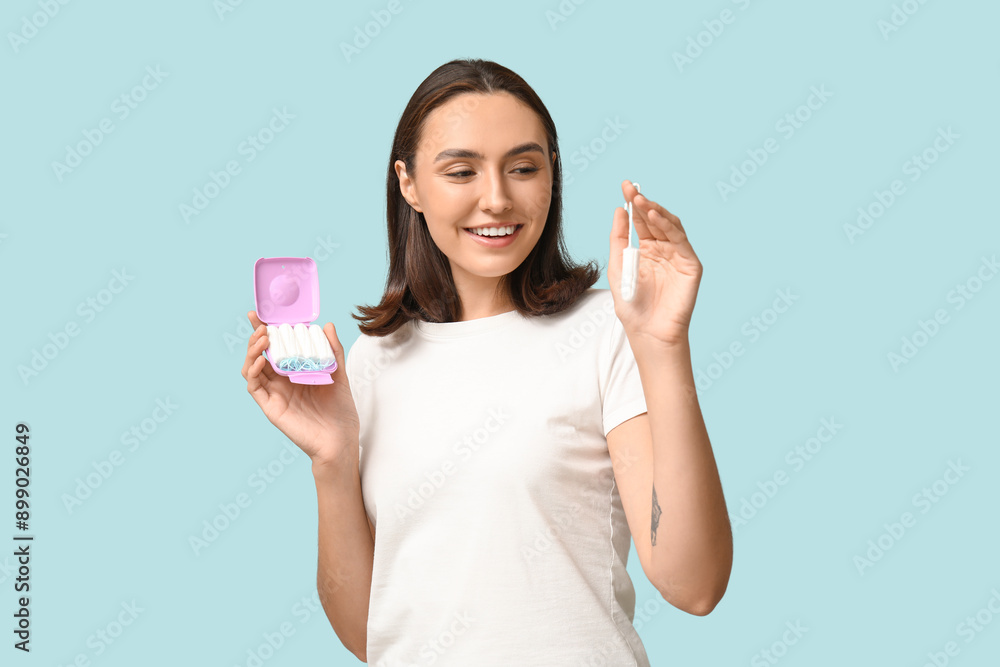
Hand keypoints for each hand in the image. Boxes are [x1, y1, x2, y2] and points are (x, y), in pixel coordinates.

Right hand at [241, 311, 359, 466]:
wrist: (341, 440)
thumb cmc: (340, 411)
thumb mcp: (339, 374)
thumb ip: (332, 350)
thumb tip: (326, 324)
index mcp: (294, 372)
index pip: (276, 347)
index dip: (266, 331)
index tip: (262, 314)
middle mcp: (280, 382)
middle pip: (260, 355)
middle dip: (256, 337)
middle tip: (262, 324)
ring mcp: (274, 394)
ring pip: (252, 368)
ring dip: (253, 351)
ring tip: (263, 338)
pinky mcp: (270, 407)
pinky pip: (254, 387)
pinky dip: (254, 371)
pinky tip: (262, 359)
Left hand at [609, 180, 702, 346]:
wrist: (648, 332)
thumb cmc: (632, 305)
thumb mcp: (618, 267)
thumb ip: (619, 239)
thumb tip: (619, 210)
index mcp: (646, 250)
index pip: (640, 221)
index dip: (633, 203)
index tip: (624, 185)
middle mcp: (664, 250)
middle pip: (655, 220)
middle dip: (643, 202)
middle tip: (631, 189)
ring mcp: (678, 256)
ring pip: (670, 226)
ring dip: (656, 211)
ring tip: (641, 201)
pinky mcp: (691, 265)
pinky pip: (680, 241)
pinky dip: (668, 226)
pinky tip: (654, 217)